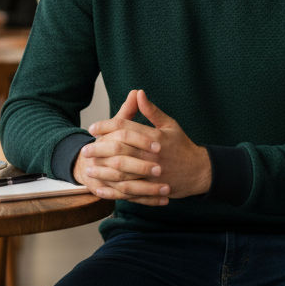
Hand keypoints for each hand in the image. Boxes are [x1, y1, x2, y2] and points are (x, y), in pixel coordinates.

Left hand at [74, 89, 210, 204]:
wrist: (199, 172)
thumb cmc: (182, 146)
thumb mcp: (170, 125)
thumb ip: (151, 111)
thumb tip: (138, 93)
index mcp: (155, 137)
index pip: (125, 128)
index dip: (106, 126)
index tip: (93, 127)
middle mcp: (152, 155)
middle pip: (120, 150)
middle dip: (99, 149)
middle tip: (85, 149)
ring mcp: (152, 174)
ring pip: (121, 173)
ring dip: (103, 171)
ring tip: (88, 169)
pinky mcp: (152, 189)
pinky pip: (128, 192)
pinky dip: (112, 191)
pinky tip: (100, 188)